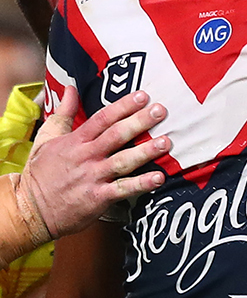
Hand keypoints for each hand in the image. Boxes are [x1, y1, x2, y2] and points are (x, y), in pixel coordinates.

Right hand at [22, 87, 168, 238]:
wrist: (30, 209)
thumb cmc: (41, 172)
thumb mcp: (47, 138)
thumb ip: (63, 113)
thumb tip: (70, 88)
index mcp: (76, 141)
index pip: (102, 119)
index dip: (123, 106)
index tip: (143, 96)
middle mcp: (86, 157)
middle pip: (116, 135)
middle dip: (139, 122)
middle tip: (160, 111)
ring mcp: (93, 177)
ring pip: (123, 161)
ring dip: (146, 152)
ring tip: (166, 143)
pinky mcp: (98, 197)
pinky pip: (123, 189)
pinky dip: (141, 184)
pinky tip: (159, 178)